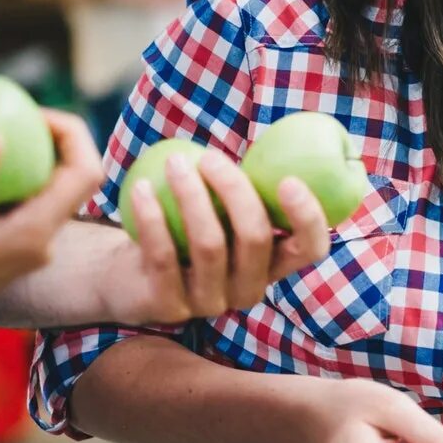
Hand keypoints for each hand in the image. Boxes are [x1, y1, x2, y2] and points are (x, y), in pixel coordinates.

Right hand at [0, 110, 101, 330]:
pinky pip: (20, 199)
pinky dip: (6, 173)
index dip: (71, 132)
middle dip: (50, 138)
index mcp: (30, 236)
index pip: (86, 173)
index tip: (29, 111)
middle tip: (7, 113)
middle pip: (72, 177)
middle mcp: (37, 244)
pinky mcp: (4, 245)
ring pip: (46, 187)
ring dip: (27, 155)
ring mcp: (23, 247)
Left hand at [106, 151, 333, 322]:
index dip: (308, 218)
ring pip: (210, 245)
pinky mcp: (170, 307)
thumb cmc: (188, 226)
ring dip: (191, 195)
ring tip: (174, 162)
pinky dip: (152, 216)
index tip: (289, 180)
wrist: (132, 275)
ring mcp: (211, 303)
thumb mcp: (223, 208)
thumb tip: (273, 135)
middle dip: (236, 190)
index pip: (309, 249)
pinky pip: (164, 256)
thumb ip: (247, 186)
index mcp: (273, 265)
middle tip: (211, 158)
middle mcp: (249, 289)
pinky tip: (141, 188)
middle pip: (255, 239)